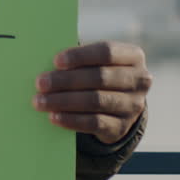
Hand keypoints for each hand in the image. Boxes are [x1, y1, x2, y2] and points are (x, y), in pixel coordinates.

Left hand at [33, 41, 151, 144]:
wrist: (117, 106)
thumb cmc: (98, 73)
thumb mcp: (96, 62)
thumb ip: (79, 60)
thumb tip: (47, 62)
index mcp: (133, 56)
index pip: (106, 52)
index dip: (80, 56)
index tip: (56, 61)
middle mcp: (139, 80)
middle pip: (99, 77)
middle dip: (66, 80)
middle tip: (40, 83)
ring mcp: (133, 105)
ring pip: (96, 101)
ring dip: (64, 101)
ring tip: (40, 101)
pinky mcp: (122, 127)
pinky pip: (95, 123)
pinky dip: (72, 120)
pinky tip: (54, 117)